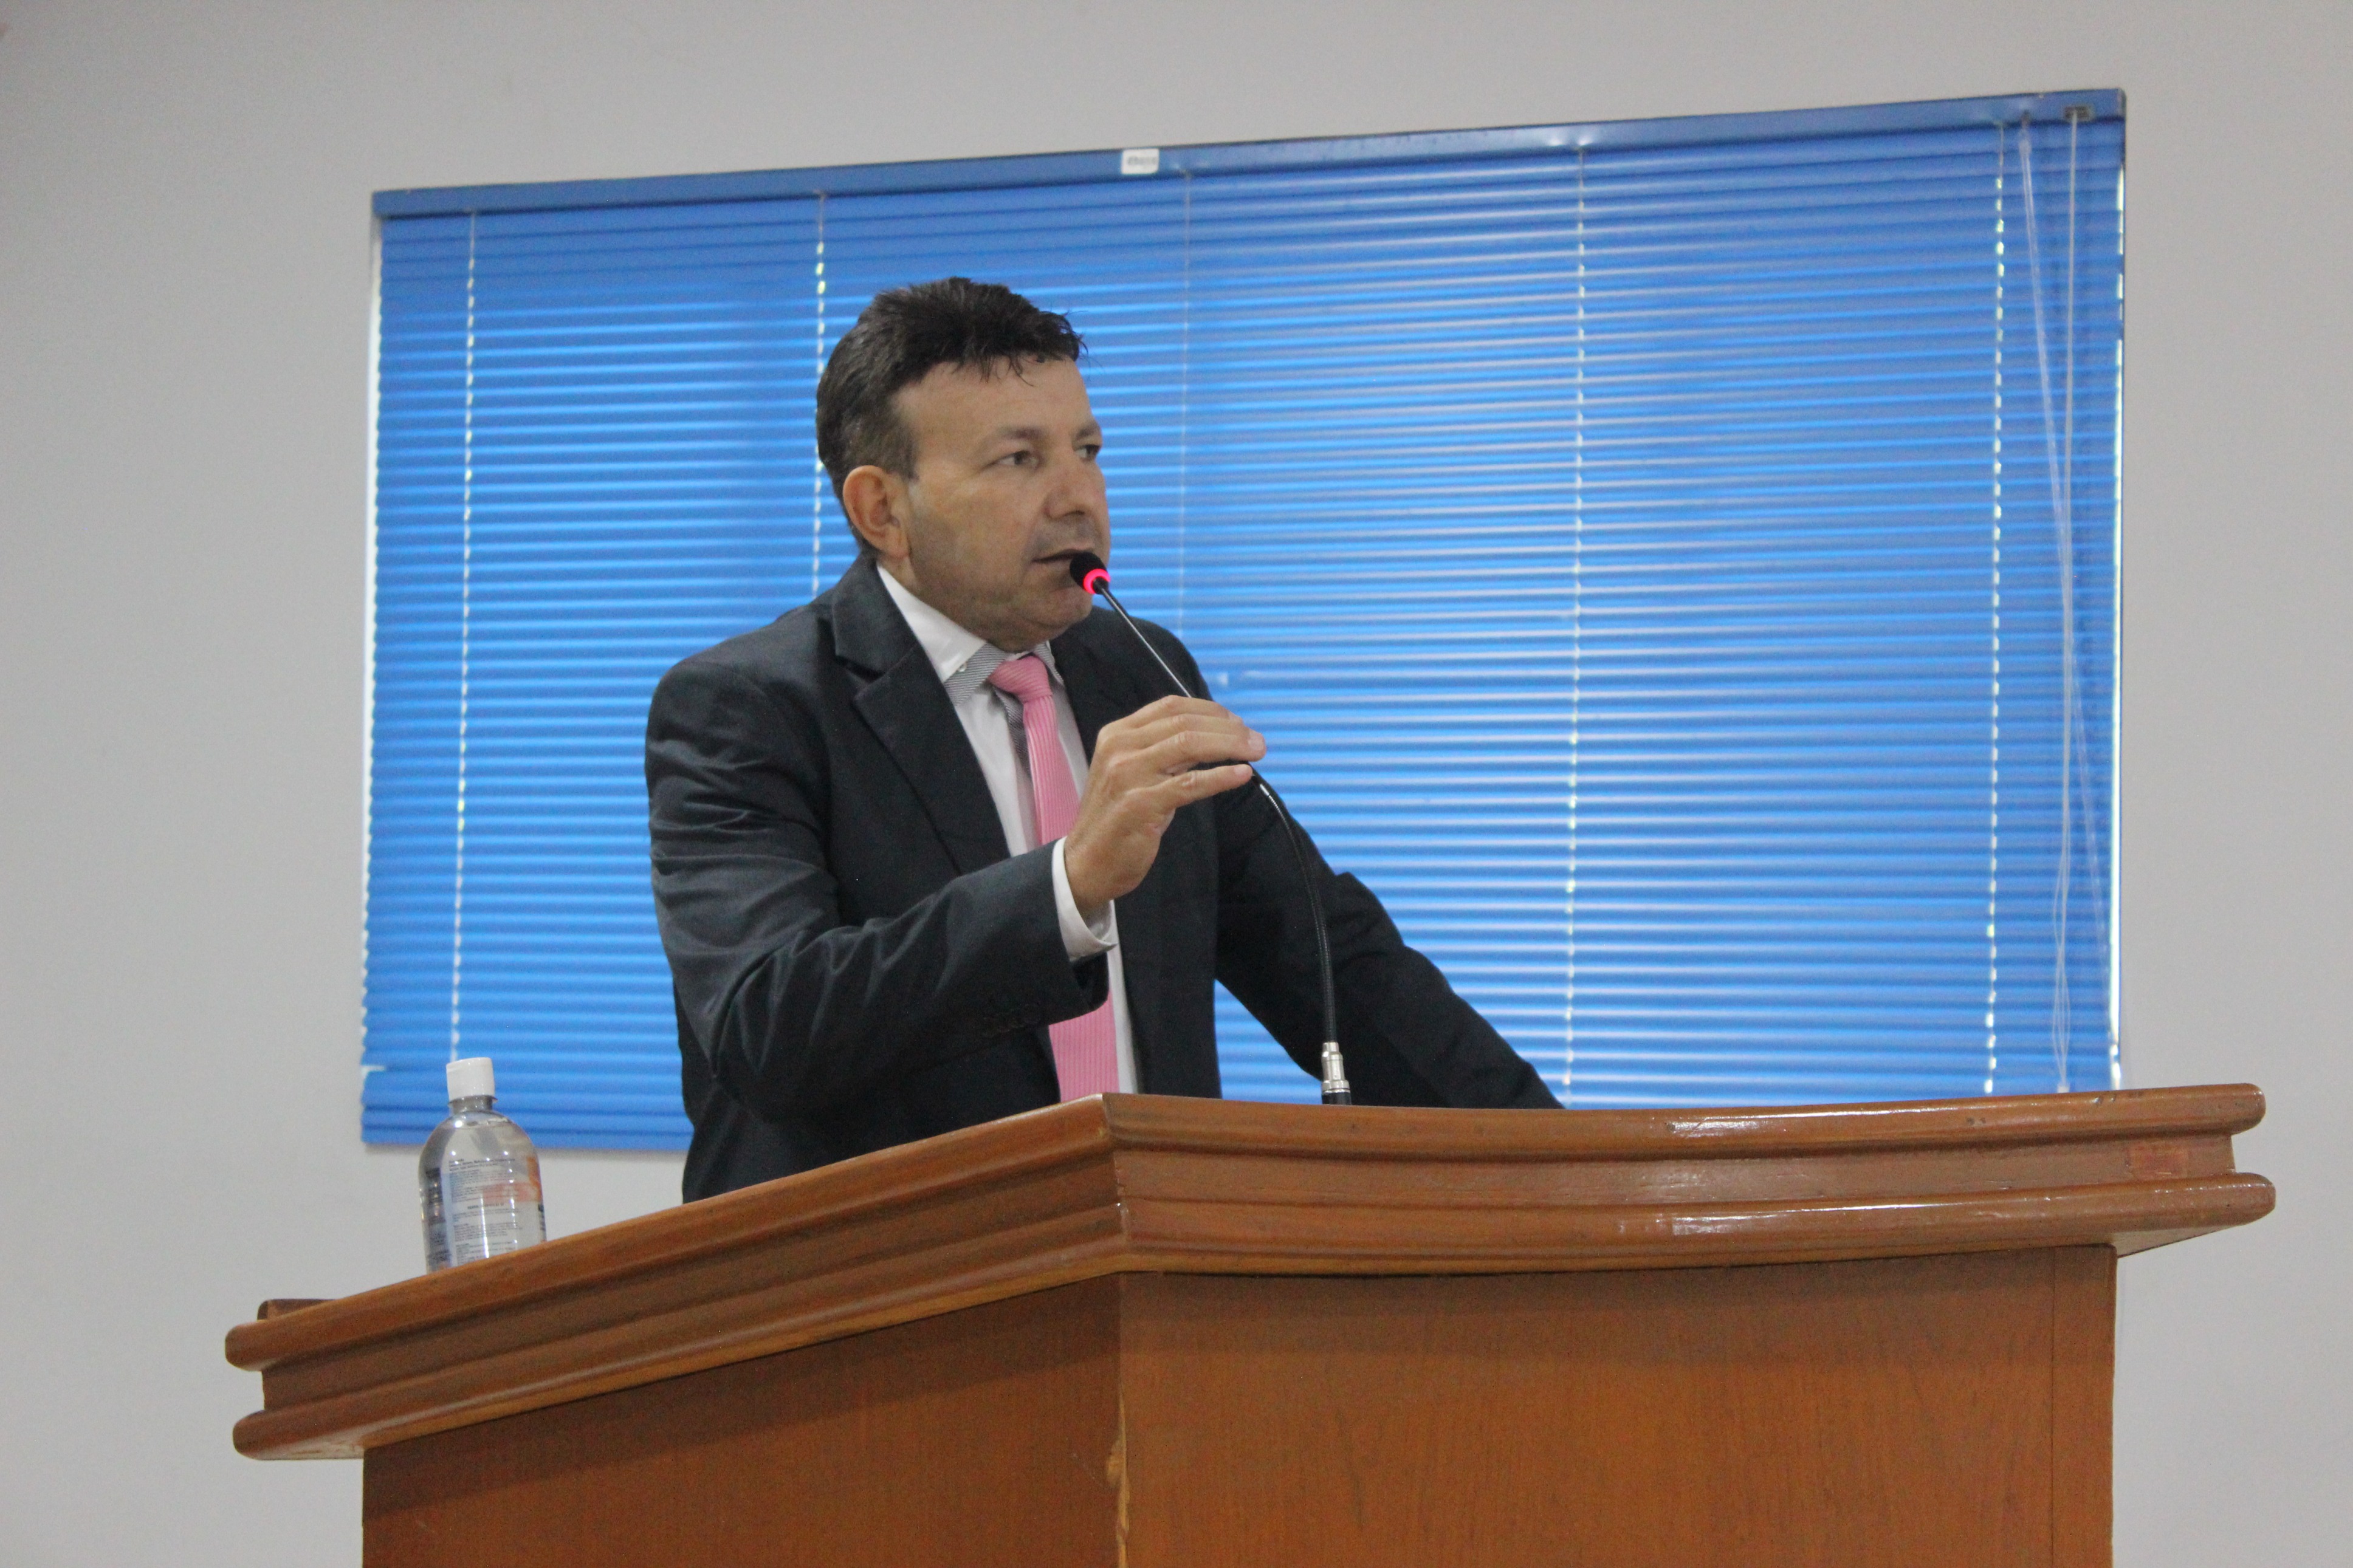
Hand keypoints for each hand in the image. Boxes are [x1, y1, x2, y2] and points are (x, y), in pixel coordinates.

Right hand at [1063, 696, 1263, 918]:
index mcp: (1117, 733)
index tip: (1238, 723)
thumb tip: (1213, 736)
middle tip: (1257, 741)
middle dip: (1228, 728)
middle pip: (1185, 723)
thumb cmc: (1118, 818)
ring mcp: (1128, 775)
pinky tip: (1242, 775)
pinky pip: (1188, 784)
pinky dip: (1220, 777)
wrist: (1086, 863)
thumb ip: (1164, 751)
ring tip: (1256, 752)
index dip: (1211, 710)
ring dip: (1230, 746)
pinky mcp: (1140, 805)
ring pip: (1189, 745)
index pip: (1172, 707)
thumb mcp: (1134, 773)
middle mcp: (1120, 747)